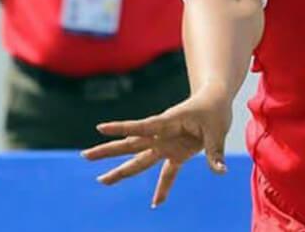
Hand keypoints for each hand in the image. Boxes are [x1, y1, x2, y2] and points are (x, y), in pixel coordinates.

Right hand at [81, 83, 232, 206]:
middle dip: (109, 150)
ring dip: (122, 170)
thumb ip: (214, 152)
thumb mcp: (217, 130)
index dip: (122, 128)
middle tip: (85, 155)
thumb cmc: (214, 110)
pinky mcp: (177, 153)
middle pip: (131, 144)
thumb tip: (219, 171)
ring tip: (101, 180)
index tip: (100, 128)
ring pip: (139, 159)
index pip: (142, 126)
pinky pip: (167, 173)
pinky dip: (163, 188)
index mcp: (169, 121)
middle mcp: (163, 134)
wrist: (215, 100)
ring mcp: (167, 145)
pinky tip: (156, 204)